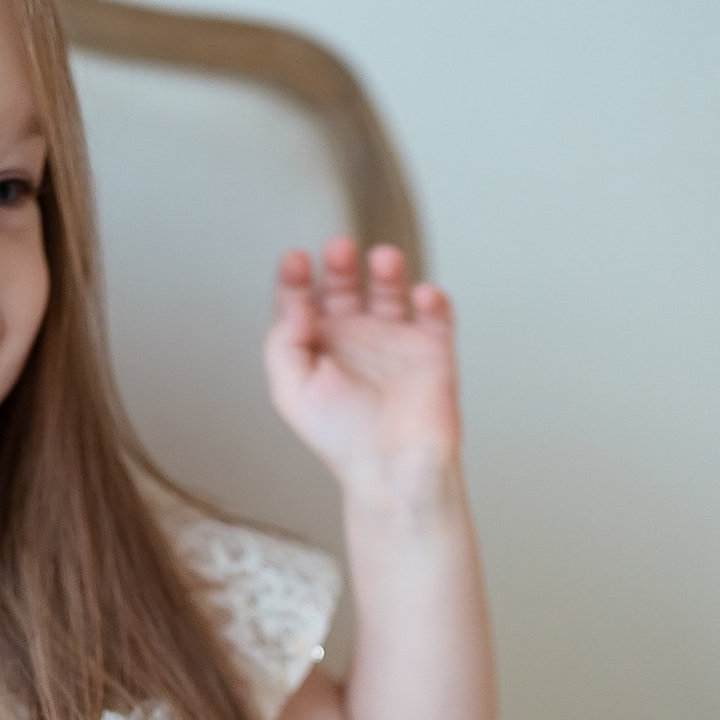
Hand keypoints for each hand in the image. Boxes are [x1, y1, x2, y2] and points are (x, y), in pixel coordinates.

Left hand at [264, 237, 461, 500]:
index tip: (295, 261)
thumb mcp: (291, 392)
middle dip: (340, 265)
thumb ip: (284, 344)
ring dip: (387, 270)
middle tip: (338, 249)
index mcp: (316, 346)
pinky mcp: (432, 349)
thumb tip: (294, 304)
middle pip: (345, 285)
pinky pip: (435, 314)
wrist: (392, 470)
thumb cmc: (341, 439)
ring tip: (383, 259)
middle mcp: (354, 337)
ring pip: (390, 290)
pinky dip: (432, 300)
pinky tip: (421, 295)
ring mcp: (394, 339)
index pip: (302, 300)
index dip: (296, 278)